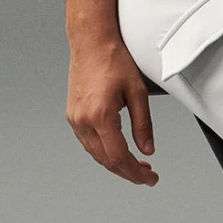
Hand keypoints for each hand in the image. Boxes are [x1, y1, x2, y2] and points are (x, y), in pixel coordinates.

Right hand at [66, 39, 158, 183]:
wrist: (91, 43)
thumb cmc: (113, 60)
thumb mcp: (138, 93)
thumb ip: (143, 125)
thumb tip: (148, 150)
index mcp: (100, 115)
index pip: (119, 157)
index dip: (136, 173)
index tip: (150, 178)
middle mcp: (83, 120)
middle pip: (106, 160)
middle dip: (127, 172)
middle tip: (147, 175)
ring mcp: (75, 119)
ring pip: (96, 154)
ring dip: (116, 163)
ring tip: (136, 165)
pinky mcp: (72, 115)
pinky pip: (88, 143)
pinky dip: (104, 152)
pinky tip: (117, 151)